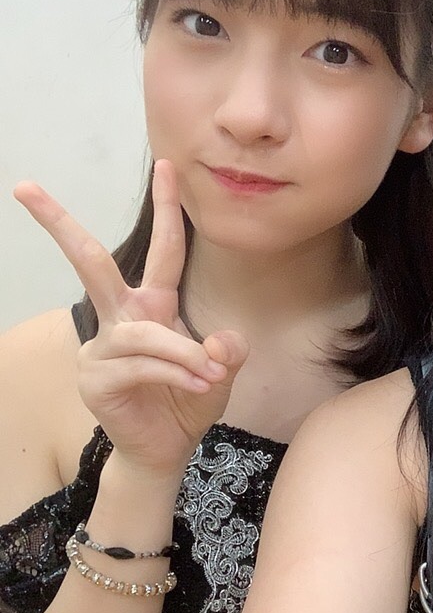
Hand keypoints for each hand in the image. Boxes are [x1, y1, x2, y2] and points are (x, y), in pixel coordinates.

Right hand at [14, 161, 248, 474]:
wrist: (165, 448)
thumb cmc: (186, 401)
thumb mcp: (221, 371)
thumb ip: (227, 351)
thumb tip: (221, 341)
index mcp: (152, 305)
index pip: (163, 250)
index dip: (166, 208)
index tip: (166, 164)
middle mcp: (122, 318)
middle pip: (91, 261)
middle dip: (59, 224)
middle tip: (24, 187)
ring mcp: (103, 346)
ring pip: (144, 333)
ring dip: (183, 353)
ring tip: (210, 375)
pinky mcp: (95, 376)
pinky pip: (141, 363)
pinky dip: (175, 372)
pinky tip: (198, 386)